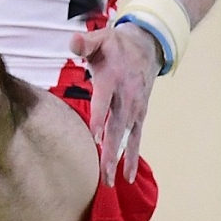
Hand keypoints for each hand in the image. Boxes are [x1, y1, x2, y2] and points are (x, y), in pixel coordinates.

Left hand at [70, 23, 161, 186]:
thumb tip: (74, 42)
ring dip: (119, 160)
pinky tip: (127, 177)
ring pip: (126, 137)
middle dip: (109, 152)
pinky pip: (136, 138)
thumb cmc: (114, 45)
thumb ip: (84, 42)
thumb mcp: (99, 38)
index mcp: (112, 78)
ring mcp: (135, 107)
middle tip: (101, 175)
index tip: (94, 139)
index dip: (99, 119)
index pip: (104, 101)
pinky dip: (132, 157)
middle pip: (116, 127)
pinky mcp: (140, 114)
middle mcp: (126, 96)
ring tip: (110, 182)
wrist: (146, 47)